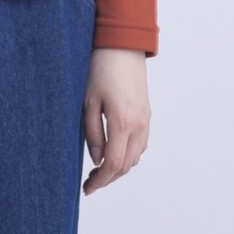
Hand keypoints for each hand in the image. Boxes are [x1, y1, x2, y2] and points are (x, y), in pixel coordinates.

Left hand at [82, 48, 150, 195]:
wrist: (122, 44)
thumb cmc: (100, 68)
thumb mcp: (88, 100)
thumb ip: (92, 132)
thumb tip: (96, 159)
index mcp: (122, 122)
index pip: (113, 164)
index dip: (100, 181)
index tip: (87, 189)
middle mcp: (139, 125)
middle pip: (127, 165)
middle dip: (108, 178)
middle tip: (90, 183)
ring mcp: (145, 119)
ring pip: (136, 156)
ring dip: (119, 168)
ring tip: (99, 170)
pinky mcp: (146, 113)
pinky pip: (141, 144)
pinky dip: (128, 155)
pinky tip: (114, 152)